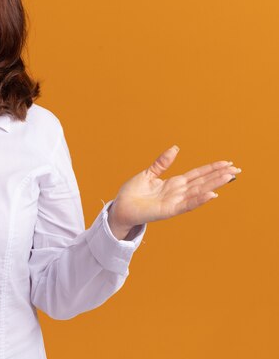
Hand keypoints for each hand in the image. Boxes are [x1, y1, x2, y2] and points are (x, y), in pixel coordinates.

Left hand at [107, 145, 241, 237]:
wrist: (121, 207)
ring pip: (198, 192)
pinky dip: (199, 200)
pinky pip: (187, 204)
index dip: (211, 169)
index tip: (227, 163)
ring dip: (214, 185)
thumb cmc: (133, 192)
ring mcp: (175, 202)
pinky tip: (211, 194)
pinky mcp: (169, 210)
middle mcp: (178, 192)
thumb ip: (162, 162)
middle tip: (237, 169)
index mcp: (174, 183)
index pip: (197, 174)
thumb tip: (176, 148)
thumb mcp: (149, 173)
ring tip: (229, 177)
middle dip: (219, 175)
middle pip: (202, 182)